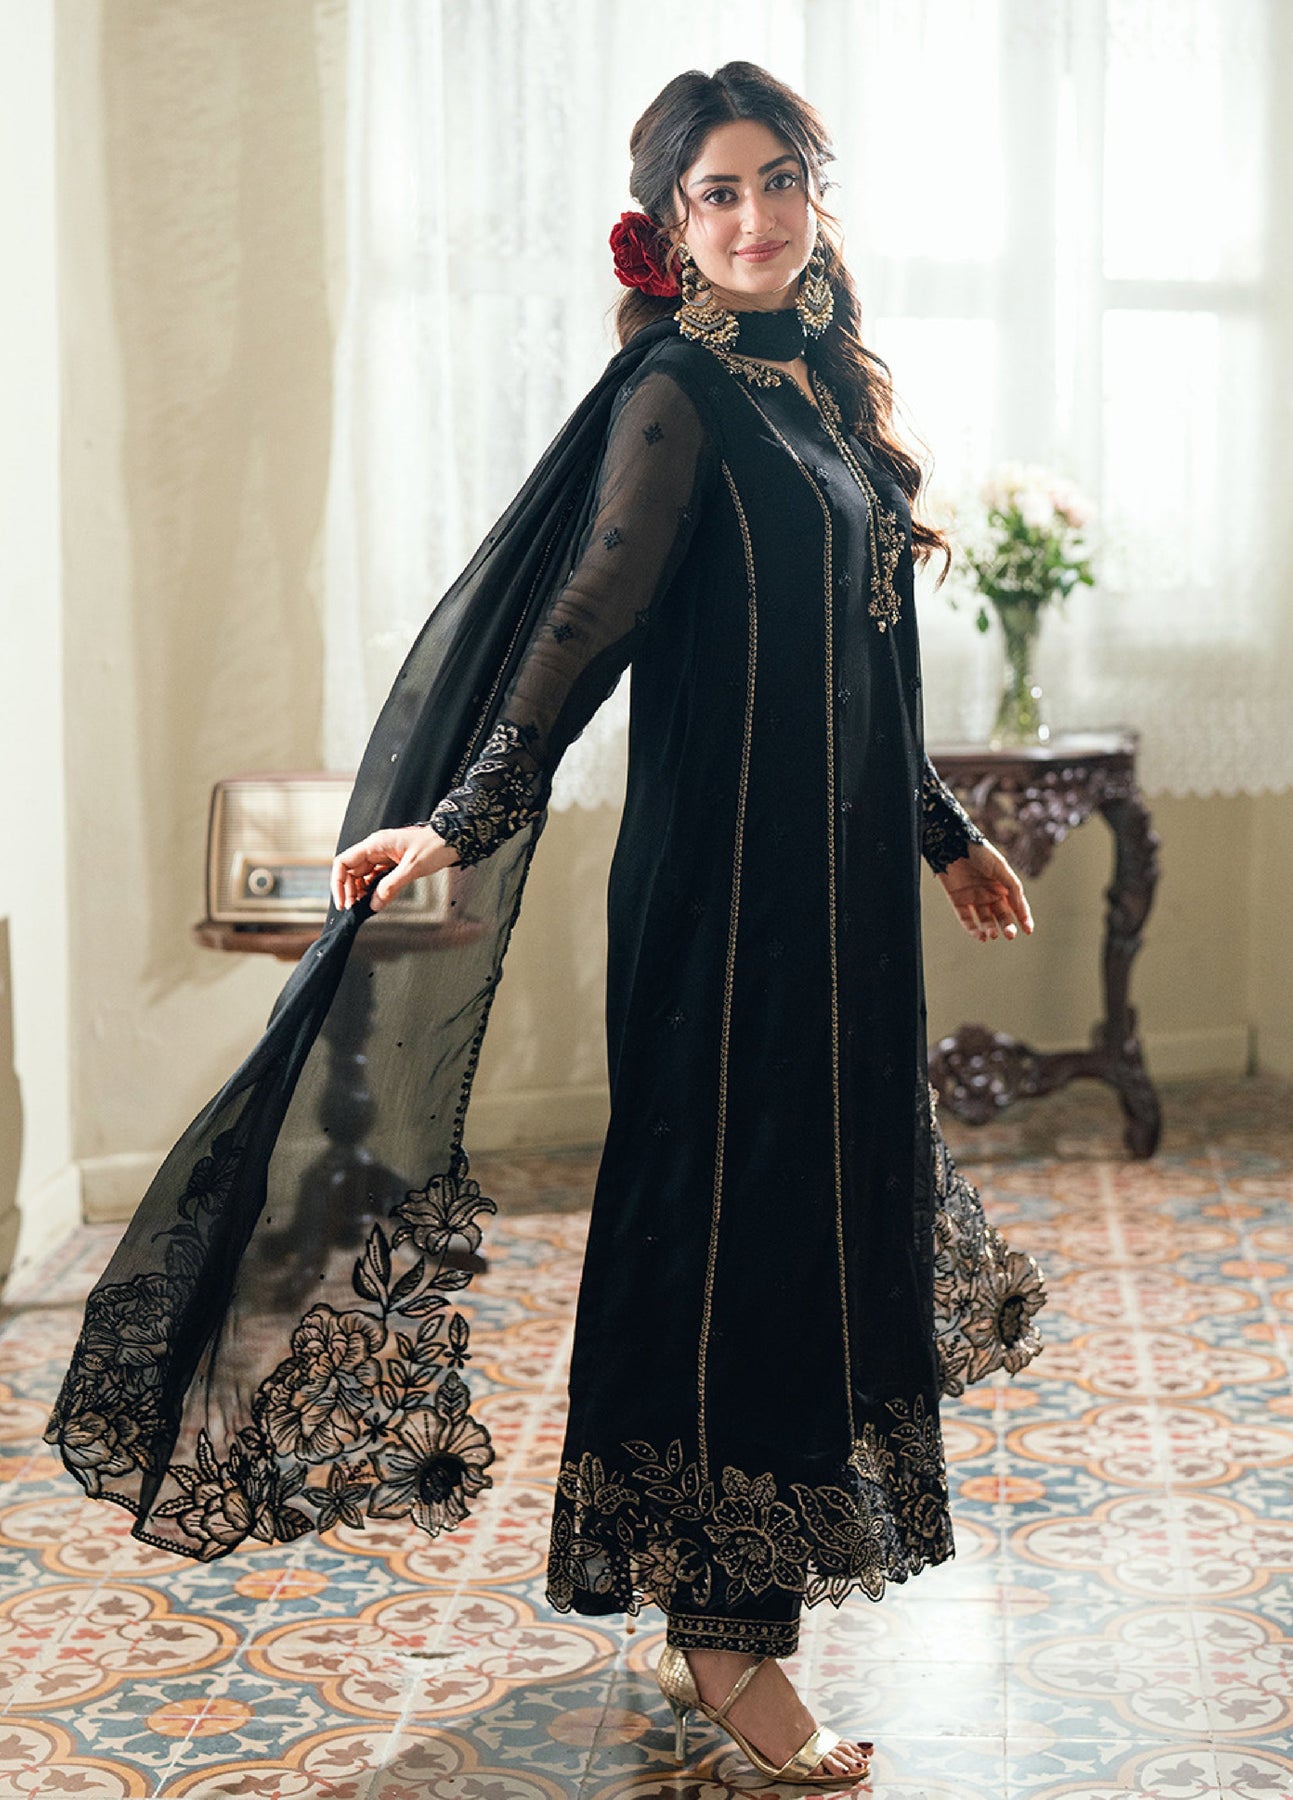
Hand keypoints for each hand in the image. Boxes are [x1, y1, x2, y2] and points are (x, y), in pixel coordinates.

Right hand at [330, 824, 458, 913]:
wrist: (453, 839)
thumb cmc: (435, 846)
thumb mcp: (413, 868)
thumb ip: (391, 886)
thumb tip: (374, 904)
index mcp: (375, 844)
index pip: (344, 862)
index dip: (338, 883)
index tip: (342, 901)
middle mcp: (376, 848)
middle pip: (350, 870)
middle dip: (349, 890)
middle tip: (353, 908)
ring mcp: (383, 855)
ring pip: (362, 875)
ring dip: (359, 891)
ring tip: (362, 906)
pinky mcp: (391, 862)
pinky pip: (375, 877)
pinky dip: (372, 889)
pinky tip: (374, 900)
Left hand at [936, 838, 1033, 941]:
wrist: (952, 844)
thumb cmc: (980, 853)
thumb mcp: (1001, 868)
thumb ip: (1012, 887)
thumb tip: (1021, 909)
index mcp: (1003, 885)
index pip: (1016, 906)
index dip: (1023, 918)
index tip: (1028, 931)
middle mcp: (990, 893)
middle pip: (1002, 915)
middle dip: (1007, 926)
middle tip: (1010, 935)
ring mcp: (974, 898)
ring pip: (985, 920)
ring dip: (990, 929)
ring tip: (992, 934)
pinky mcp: (958, 901)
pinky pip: (966, 919)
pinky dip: (973, 930)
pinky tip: (981, 936)